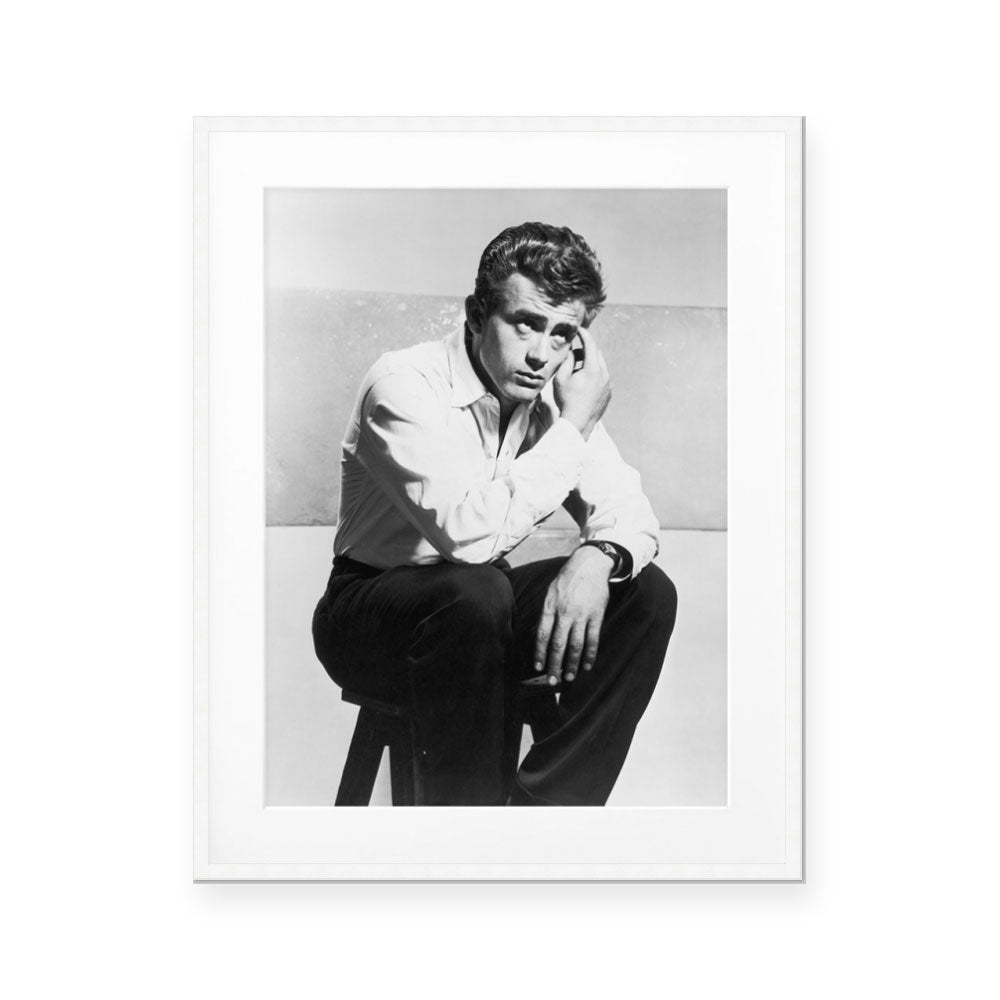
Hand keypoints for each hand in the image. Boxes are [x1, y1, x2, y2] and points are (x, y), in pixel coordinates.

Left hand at [533, 546, 613, 685]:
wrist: (589, 565)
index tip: (538, 668)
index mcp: (550, 607)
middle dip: (555, 665)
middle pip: (558, 644)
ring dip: (572, 664)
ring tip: (569, 677)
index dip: (539, 653)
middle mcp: (565, 612)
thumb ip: (547, 613)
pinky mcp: (596, 615)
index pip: (542, 635)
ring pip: (575, 645)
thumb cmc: (567, 580)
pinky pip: (593, 639)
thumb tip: (541, 637)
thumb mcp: (551, 592)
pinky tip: (586, 665)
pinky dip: (590, 654)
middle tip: (553, 682)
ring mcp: (582, 615)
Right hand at [553, 326, 610, 440]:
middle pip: (597, 354)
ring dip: (590, 364)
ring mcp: (608, 384)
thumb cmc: (567, 400)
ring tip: (577, 373)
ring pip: (601, 366)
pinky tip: (583, 385)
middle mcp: (604, 374)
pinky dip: (594, 375)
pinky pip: (602, 378)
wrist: (578, 423)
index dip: (584, 335)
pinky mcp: (608, 393)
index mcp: (593, 368)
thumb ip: (568, 361)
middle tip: (574, 355)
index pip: (590, 344)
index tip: (580, 330)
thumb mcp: (561, 378)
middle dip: (586, 351)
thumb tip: (573, 352)